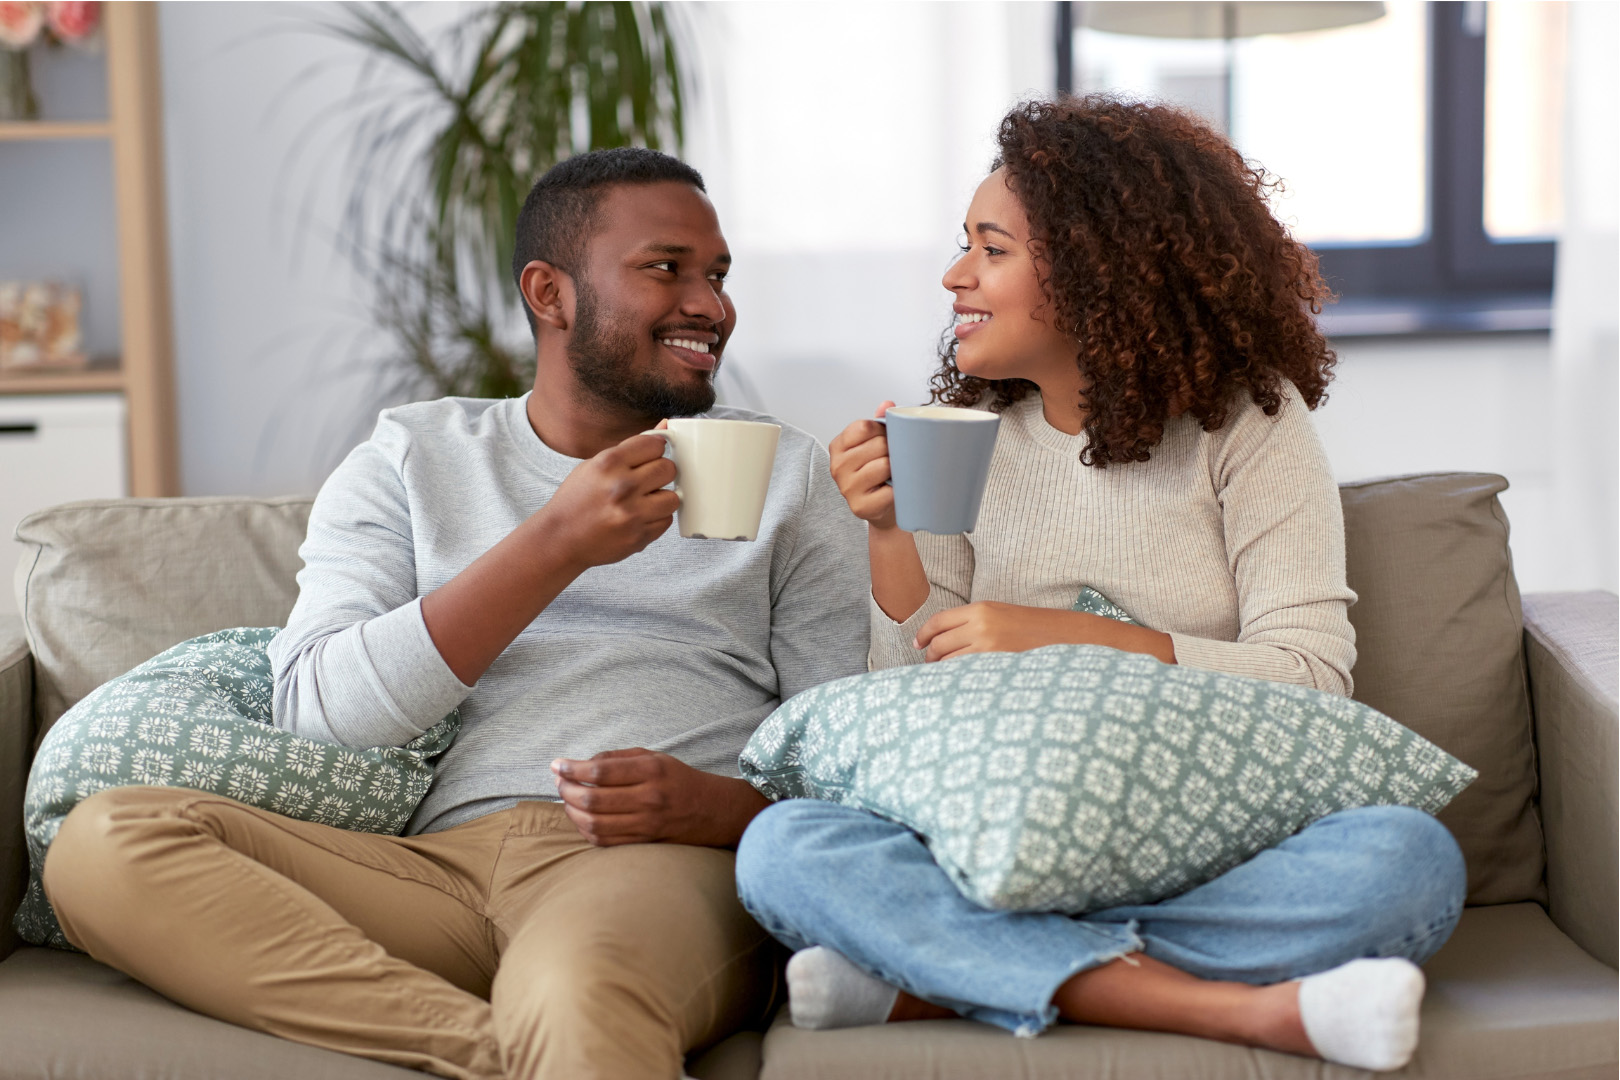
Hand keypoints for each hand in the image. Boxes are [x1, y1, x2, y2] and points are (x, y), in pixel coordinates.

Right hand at [536, 430, 679, 569]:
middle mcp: (621, 486)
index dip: (655, 450)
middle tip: (648, 480)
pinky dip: (657, 518)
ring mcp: (631, 513)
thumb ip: (630, 448)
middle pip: (668, 468)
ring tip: (645, 500)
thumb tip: (663, 426)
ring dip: (662, 498)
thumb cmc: (575, 501)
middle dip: (661, 473)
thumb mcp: (594, 466)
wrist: (560, 538)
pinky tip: (639, 516)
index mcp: (608, 463)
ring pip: (673, 497)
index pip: (655, 444)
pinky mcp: (639, 536)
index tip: (651, 456)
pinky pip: (666, 520)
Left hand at [551, 749, 769, 847]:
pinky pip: (604, 840)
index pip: (600, 771)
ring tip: (566, 799)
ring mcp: (646, 824)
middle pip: (592, 798)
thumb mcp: (654, 757)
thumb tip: (581, 764)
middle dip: (566, 789)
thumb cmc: (678, 779)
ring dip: (571, 811)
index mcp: (651, 771)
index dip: (572, 768)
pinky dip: (585, 829)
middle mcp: (648, 798)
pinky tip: (580, 817)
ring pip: (594, 823)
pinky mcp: (644, 842)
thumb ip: (618, 757)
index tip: (557, 764)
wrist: (712, 810)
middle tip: (558, 781)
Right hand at [829, 402, 897, 528]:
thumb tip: (887, 404)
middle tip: (892, 459)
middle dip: (892, 450)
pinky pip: (889, 490)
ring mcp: (846, 487)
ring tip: (892, 474)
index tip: (886, 438)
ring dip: (896, 469)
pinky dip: (897, 490)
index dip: (882, 430)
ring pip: (885, 465)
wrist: (882, 509)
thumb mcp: (875, 444)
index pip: (864, 427)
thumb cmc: (879, 473)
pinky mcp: (859, 506)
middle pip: (878, 445)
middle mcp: (837, 466)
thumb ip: (879, 422)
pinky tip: (892, 491)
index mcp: (838, 446)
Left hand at [915, 602, 1175, 663]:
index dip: (924, 635)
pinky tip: (962, 689)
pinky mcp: (998, 670)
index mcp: (982, 609)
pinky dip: (959, 683)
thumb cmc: (1036, 630)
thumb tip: (946, 640)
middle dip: (931, 657)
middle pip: (939, 645)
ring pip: (949, 665)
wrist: (1070, 639)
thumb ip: (975, 623)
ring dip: (943, 673)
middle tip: (932, 666)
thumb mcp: (1004, 615)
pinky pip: (966, 680)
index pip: (938, 622)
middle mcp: (981, 627)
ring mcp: (989, 650)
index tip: (919, 645)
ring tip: (947, 680)